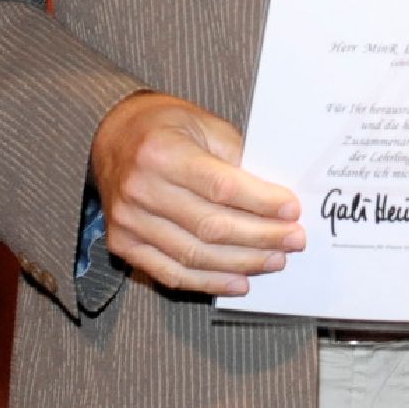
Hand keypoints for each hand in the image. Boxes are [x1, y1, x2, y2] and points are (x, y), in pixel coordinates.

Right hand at [89, 91, 303, 296]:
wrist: (113, 135)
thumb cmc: (167, 126)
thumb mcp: (205, 125)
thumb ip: (237, 159)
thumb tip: (275, 199)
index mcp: (163, 152)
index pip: (222, 187)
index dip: (261, 202)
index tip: (292, 211)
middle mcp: (141, 189)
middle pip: (211, 226)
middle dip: (260, 237)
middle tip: (294, 240)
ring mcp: (128, 222)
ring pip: (195, 255)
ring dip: (241, 263)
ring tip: (275, 260)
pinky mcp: (123, 245)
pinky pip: (171, 273)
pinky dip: (208, 282)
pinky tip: (239, 281)